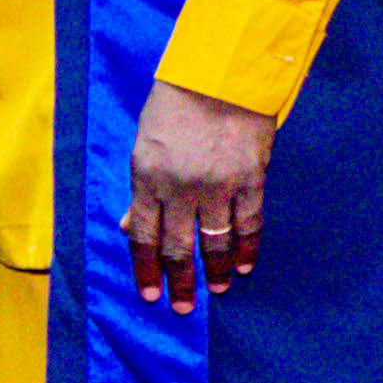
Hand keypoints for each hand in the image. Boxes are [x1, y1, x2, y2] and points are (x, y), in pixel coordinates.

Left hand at [123, 80, 273, 312]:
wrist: (219, 75)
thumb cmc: (175, 105)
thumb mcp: (143, 144)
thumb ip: (140, 189)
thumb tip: (132, 228)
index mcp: (147, 178)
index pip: (144, 235)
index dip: (146, 267)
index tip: (149, 293)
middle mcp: (180, 188)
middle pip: (178, 246)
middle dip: (179, 281)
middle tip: (181, 308)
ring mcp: (217, 186)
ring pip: (215, 241)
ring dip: (216, 269)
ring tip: (217, 289)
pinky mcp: (250, 179)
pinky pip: (249, 223)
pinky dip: (247, 247)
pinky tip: (245, 265)